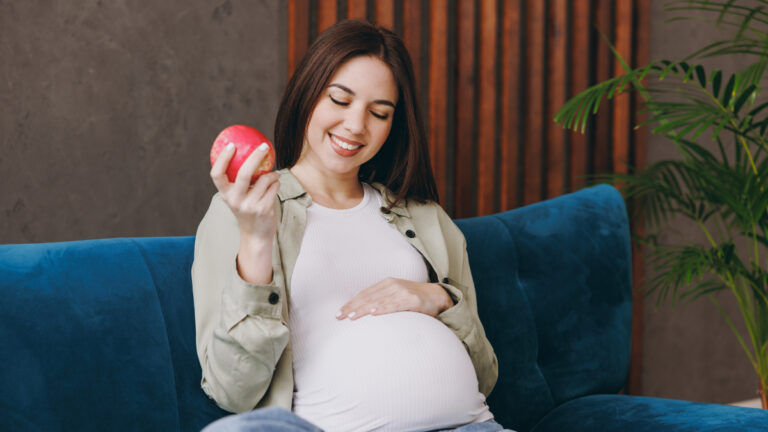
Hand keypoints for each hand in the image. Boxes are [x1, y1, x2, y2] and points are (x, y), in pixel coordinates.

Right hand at [210, 142, 279, 241]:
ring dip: (272, 174)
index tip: (231, 145)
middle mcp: (235, 200)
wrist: (256, 234)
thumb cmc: (247, 209)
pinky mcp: (263, 209)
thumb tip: (248, 152)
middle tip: (264, 146)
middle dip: (255, 157)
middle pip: (243, 173)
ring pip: (264, 179)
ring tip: (274, 174)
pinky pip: (273, 188)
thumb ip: (238, 180)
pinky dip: (276, 183)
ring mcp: (249, 206)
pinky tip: (276, 184)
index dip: (222, 159)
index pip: (216, 174)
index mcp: (225, 195)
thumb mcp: (237, 196)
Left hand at [336, 278, 453, 320]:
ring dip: (364, 309)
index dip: (351, 303)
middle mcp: (392, 285)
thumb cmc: (414, 299)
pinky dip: (383, 309)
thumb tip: (363, 313)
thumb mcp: (396, 296)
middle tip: (340, 317)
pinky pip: (395, 305)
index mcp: (386, 284)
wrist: (437, 296)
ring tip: (352, 316)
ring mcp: (402, 291)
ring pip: (378, 301)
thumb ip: (382, 301)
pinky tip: (374, 312)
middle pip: (368, 297)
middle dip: (352, 308)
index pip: (364, 294)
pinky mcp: (412, 299)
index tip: (339, 313)